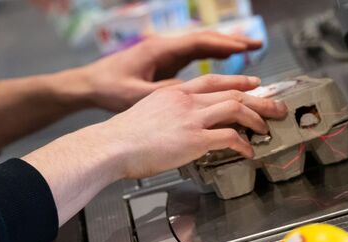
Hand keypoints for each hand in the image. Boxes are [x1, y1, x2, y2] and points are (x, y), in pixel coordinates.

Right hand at [24, 74, 287, 225]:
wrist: (111, 146)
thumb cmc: (122, 138)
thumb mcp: (146, 115)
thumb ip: (167, 117)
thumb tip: (177, 131)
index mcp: (174, 92)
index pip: (213, 82)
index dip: (237, 82)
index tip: (253, 84)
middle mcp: (187, 100)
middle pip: (233, 93)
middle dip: (259, 100)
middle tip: (276, 106)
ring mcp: (192, 118)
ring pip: (237, 109)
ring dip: (257, 119)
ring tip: (268, 128)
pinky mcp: (195, 139)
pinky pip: (230, 137)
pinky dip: (244, 144)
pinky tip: (249, 152)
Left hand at [78, 32, 261, 111]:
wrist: (89, 85)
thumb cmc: (109, 89)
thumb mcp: (139, 95)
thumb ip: (168, 94)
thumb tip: (195, 96)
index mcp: (161, 50)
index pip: (200, 43)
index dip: (225, 45)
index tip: (246, 48)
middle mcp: (166, 47)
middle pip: (206, 40)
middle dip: (232, 42)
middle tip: (257, 45)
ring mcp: (166, 54)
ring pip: (201, 46)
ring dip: (225, 48)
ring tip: (249, 51)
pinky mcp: (164, 63)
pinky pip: (195, 56)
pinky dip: (213, 57)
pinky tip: (225, 63)